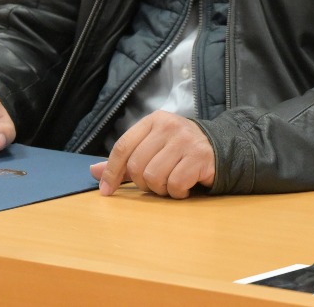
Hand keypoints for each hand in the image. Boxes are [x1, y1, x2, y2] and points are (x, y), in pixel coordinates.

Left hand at [89, 111, 215, 198]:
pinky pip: (175, 184)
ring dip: (161, 189)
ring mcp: (186, 140)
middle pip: (137, 166)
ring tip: (171, 182)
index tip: (107, 190)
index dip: (111, 172)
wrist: (220, 148)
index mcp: (154, 121)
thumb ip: (124, 160)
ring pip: (154, 177)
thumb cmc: (180, 150)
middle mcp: (169, 126)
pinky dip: (177, 192)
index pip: (123, 147)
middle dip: (142, 182)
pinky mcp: (200, 157)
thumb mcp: (152, 148)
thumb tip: (93, 171)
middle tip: (156, 182)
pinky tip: (185, 186)